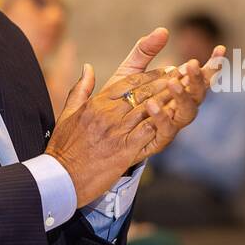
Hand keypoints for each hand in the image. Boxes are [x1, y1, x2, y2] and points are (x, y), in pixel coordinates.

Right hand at [44, 64, 177, 203]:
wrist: (60, 177)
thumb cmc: (63, 147)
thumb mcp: (68, 113)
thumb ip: (81, 88)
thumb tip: (88, 67)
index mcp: (96, 103)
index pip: (128, 83)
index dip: (150, 75)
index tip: (166, 70)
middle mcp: (108, 114)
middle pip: (142, 93)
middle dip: (165, 82)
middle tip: (183, 75)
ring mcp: (117, 132)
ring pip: (148, 109)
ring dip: (167, 99)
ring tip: (184, 90)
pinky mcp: (124, 151)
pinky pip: (147, 133)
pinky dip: (161, 122)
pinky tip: (173, 115)